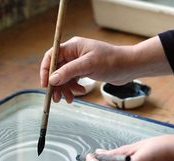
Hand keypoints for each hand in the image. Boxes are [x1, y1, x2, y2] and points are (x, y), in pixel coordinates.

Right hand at [40, 36, 170, 102]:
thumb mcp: (88, 65)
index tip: (46, 85)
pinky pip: (73, 81)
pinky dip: (74, 88)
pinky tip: (81, 92)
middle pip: (57, 70)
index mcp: (72, 47)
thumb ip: (69, 71)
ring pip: (64, 78)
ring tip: (70, 99)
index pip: (51, 56)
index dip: (45, 70)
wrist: (128, 67)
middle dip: (56, 85)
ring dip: (65, 89)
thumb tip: (52, 79)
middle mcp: (73, 54)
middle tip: (56, 98)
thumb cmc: (111, 61)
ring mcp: (79, 63)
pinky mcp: (84, 71)